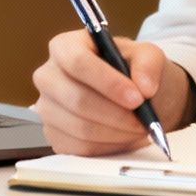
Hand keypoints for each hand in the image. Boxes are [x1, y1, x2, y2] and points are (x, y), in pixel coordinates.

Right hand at [30, 30, 194, 155]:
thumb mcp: (147, 56)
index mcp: (64, 47)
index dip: (108, 83)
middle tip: (143, 121)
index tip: (137, 98)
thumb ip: (148, 65)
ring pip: (80, 128)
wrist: (129, 95)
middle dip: (116, 115)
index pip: (78, 62)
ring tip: (140, 129)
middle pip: (77, 99)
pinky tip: (125, 138)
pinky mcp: (54, 136)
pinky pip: (80, 148)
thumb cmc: (132, 70)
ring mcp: (47, 109)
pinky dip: (109, 147)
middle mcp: (48, 76)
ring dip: (116, 133)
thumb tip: (145, 87)